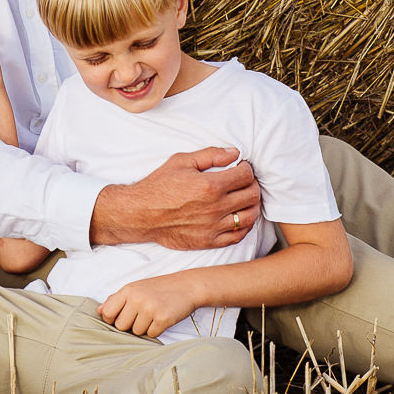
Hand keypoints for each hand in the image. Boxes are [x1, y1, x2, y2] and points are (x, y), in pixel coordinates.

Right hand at [91, 148, 259, 251]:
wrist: (141, 214)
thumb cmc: (159, 185)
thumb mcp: (181, 161)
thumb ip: (210, 155)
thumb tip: (234, 153)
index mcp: (211, 185)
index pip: (246, 176)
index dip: (247, 169)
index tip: (241, 168)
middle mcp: (216, 207)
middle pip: (252, 195)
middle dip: (252, 185)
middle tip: (244, 182)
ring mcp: (214, 226)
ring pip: (249, 216)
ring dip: (252, 205)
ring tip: (245, 199)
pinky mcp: (209, 241)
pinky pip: (237, 236)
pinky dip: (244, 226)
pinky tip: (238, 217)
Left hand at [99, 274, 198, 338]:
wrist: (187, 286)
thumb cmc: (159, 288)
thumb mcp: (136, 288)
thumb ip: (116, 299)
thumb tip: (98, 311)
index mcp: (128, 290)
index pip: (107, 313)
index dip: (112, 319)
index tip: (122, 317)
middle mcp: (137, 299)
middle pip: (121, 326)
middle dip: (129, 325)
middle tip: (141, 316)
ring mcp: (150, 309)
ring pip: (136, 332)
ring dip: (144, 328)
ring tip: (153, 315)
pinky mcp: (163, 319)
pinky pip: (151, 334)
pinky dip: (156, 330)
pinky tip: (161, 318)